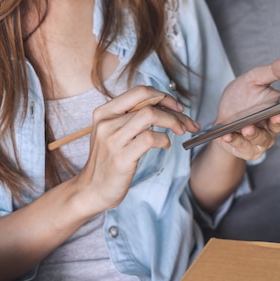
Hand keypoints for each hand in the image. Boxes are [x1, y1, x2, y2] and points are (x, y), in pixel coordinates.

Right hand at [74, 86, 198, 212]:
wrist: (91, 189)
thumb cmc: (108, 161)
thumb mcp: (112, 132)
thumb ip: (130, 118)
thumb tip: (163, 106)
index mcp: (104, 112)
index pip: (140, 92)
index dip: (164, 97)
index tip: (177, 108)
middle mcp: (107, 121)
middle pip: (149, 103)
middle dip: (175, 111)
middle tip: (188, 123)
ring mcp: (113, 139)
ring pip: (150, 115)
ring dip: (173, 122)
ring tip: (181, 132)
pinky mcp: (121, 157)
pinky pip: (150, 138)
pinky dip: (164, 139)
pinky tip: (165, 145)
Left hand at [214, 58, 279, 160]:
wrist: (221, 119)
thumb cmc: (240, 99)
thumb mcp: (252, 79)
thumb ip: (271, 72)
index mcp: (278, 107)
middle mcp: (272, 125)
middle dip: (279, 122)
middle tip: (277, 116)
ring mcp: (262, 139)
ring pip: (263, 139)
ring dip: (255, 134)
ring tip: (247, 128)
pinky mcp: (248, 150)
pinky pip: (244, 147)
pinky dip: (236, 142)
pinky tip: (228, 135)